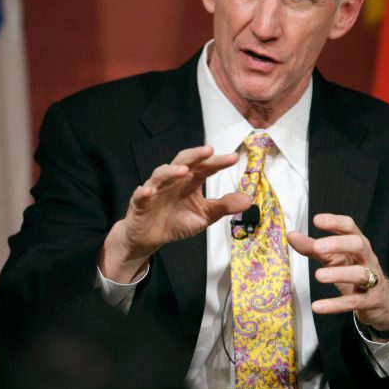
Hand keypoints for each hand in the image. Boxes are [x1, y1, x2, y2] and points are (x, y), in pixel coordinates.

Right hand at [100, 145, 250, 281]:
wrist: (151, 237)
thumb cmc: (177, 220)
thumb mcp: (204, 215)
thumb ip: (224, 206)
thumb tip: (248, 199)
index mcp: (190, 181)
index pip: (205, 167)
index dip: (218, 162)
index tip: (233, 158)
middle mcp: (173, 180)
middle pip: (183, 161)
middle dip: (195, 155)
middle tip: (208, 151)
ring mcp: (156, 190)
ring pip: (161, 174)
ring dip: (171, 171)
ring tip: (183, 170)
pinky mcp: (140, 203)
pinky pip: (140, 195)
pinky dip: (144, 192)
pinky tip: (149, 191)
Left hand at [287, 213, 388, 330]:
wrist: (380, 301)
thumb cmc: (353, 272)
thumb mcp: (334, 258)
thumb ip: (313, 247)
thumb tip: (291, 235)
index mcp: (357, 244)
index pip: (350, 227)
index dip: (335, 222)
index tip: (316, 220)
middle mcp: (367, 258)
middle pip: (359, 245)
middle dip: (339, 244)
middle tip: (317, 247)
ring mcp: (371, 279)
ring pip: (359, 273)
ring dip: (339, 273)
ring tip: (318, 276)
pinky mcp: (369, 300)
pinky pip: (353, 302)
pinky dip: (335, 305)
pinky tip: (317, 306)